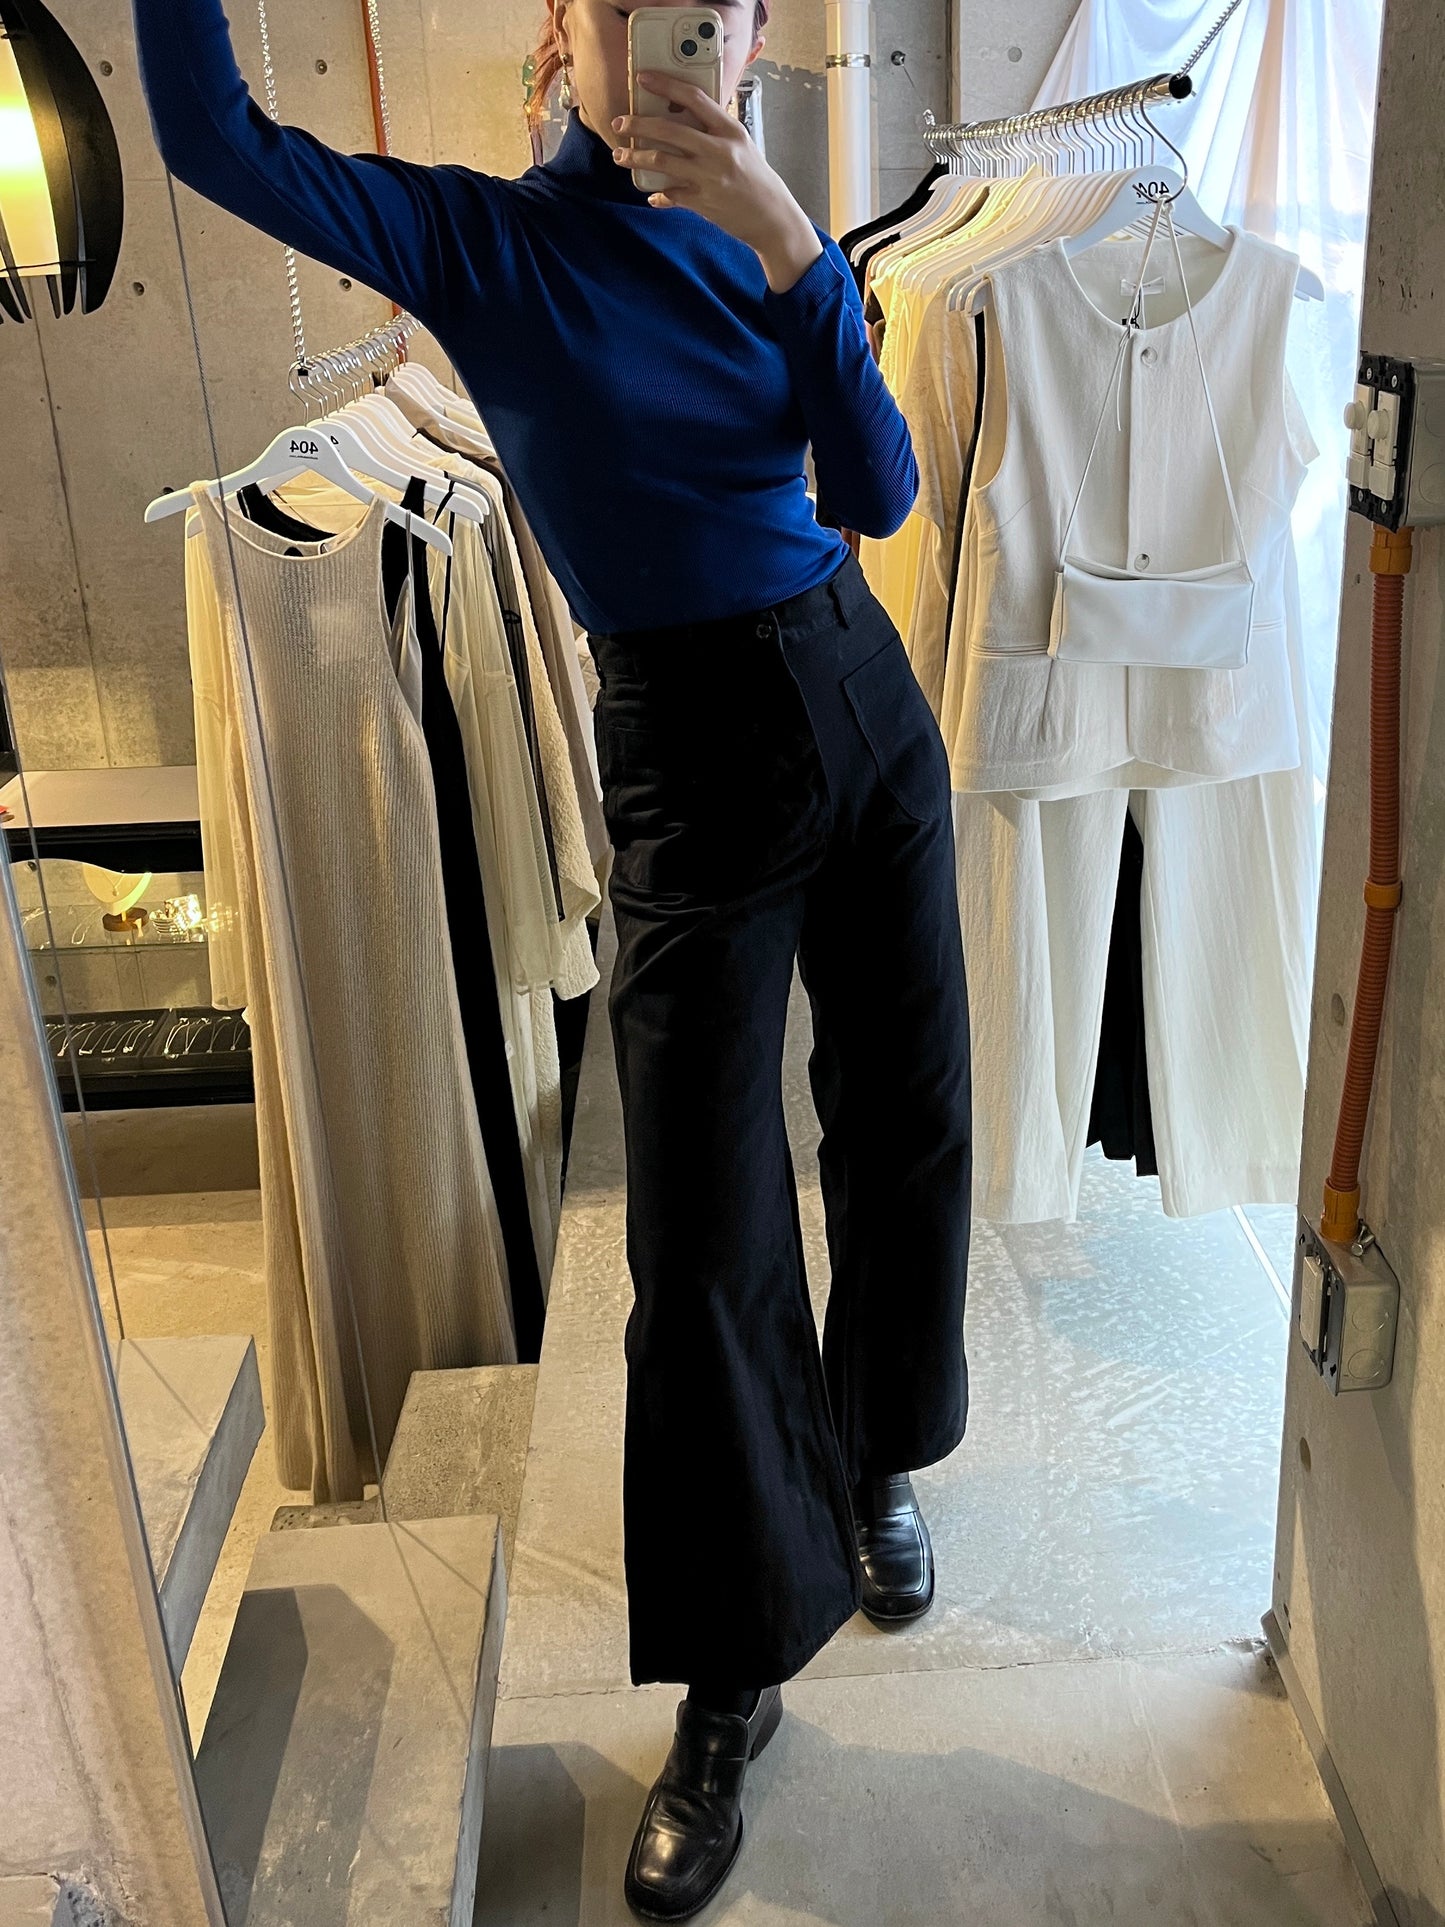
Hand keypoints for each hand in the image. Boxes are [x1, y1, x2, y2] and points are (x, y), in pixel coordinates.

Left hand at [611, 74, 822, 292]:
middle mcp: (718, 150)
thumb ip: (716, 130)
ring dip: (636, 157)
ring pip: (662, 161)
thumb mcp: (742, 145)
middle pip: (669, 129)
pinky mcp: (702, 202)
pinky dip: (658, 194)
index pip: (694, 98)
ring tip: (620, 156)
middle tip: (620, 124)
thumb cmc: (757, 179)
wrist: (772, 218)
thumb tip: (686, 117)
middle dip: (638, 124)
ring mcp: (708, 177)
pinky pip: (670, 194)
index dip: (666, 85)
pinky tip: (651, 194)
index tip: (644, 79)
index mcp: (729, 130)